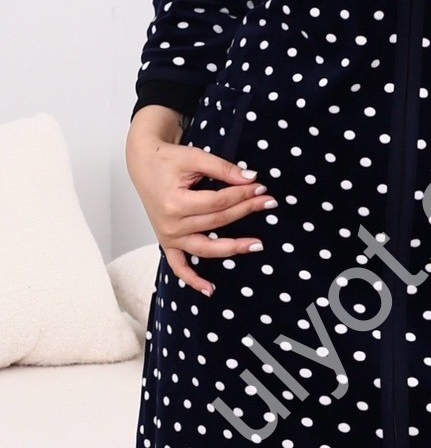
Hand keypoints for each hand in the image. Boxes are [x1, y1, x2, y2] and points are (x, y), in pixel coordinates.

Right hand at [126, 107, 276, 295]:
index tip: (260, 187)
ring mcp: (168, 237)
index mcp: (174, 202)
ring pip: (205, 248)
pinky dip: (192, 280)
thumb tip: (251, 178)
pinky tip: (209, 289)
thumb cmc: (167, 160)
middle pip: (216, 222)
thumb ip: (223, 169)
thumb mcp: (195, 157)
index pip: (218, 202)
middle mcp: (170, 224)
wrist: (143, 164)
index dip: (242, 195)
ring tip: (257, 245)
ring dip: (232, 248)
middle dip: (245, 211)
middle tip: (268, 202)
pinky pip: (179, 266)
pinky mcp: (167, 242)